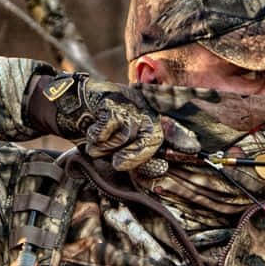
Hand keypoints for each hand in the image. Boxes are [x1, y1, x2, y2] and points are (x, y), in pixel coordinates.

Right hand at [28, 74, 198, 178]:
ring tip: (96, 147)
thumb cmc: (99, 129)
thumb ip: (140, 155)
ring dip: (108, 147)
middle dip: (135, 156)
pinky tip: (91, 134)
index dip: (184, 138)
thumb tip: (163, 167)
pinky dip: (97, 136)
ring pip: (127, 134)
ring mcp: (128, 101)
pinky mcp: (110, 98)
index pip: (172, 129)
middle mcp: (144, 108)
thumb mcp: (120, 143)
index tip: (194, 150)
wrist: (71, 102)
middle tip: (117, 164)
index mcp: (149, 118)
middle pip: (151, 137)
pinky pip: (108, 126)